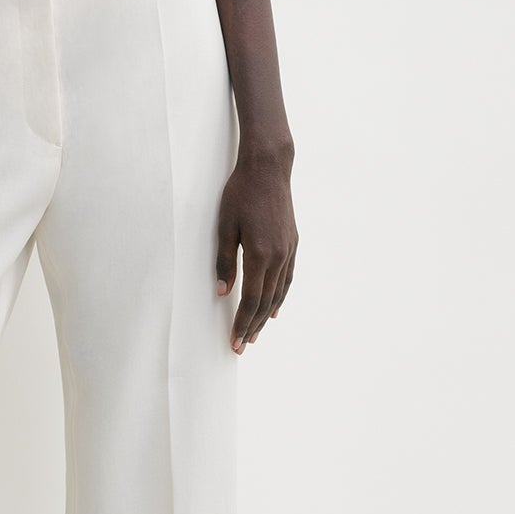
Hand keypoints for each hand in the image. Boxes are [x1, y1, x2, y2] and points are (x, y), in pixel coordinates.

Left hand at [216, 149, 296, 353]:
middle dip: (253, 326)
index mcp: (260, 255)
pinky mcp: (293, 243)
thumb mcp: (225, 226)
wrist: (269, 168)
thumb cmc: (241, 193)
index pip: (251, 300)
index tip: (235, 341)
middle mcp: (279, 257)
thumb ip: (224, 262)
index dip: (242, 323)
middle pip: (266, 302)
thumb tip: (221, 292)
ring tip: (257, 333)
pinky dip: (281, 296)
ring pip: (279, 293)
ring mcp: (289, 250)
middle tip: (243, 346)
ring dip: (267, 315)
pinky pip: (288, 278)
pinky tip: (275, 308)